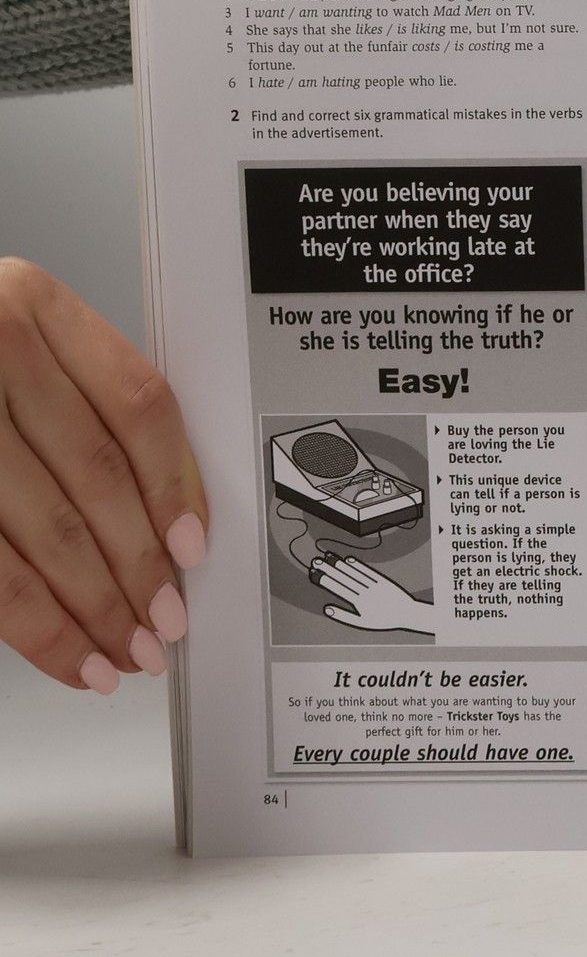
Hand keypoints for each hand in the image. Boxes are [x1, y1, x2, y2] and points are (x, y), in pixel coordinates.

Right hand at [0, 259, 207, 691]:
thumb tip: (175, 517)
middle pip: (93, 475)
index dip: (176, 483)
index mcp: (32, 303)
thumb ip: (87, 408)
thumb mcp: (21, 350)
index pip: (134, 403)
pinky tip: (67, 653)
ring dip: (93, 607)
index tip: (195, 546)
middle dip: (139, 564)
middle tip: (166, 622)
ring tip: (127, 652)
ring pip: (44, 527)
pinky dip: (34, 623)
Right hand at [311, 553, 439, 636]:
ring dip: (339, 564)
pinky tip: (347, 559)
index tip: (314, 573)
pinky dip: (357, 565)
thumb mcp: (361, 622)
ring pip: (354, 572)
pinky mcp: (381, 579)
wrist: (406, 613)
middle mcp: (366, 591)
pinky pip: (367, 571)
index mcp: (360, 603)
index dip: (325, 580)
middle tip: (315, 561)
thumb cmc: (382, 620)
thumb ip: (343, 616)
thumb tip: (326, 609)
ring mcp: (374, 584)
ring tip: (327, 556)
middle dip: (328, 569)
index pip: (338, 589)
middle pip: (343, 578)